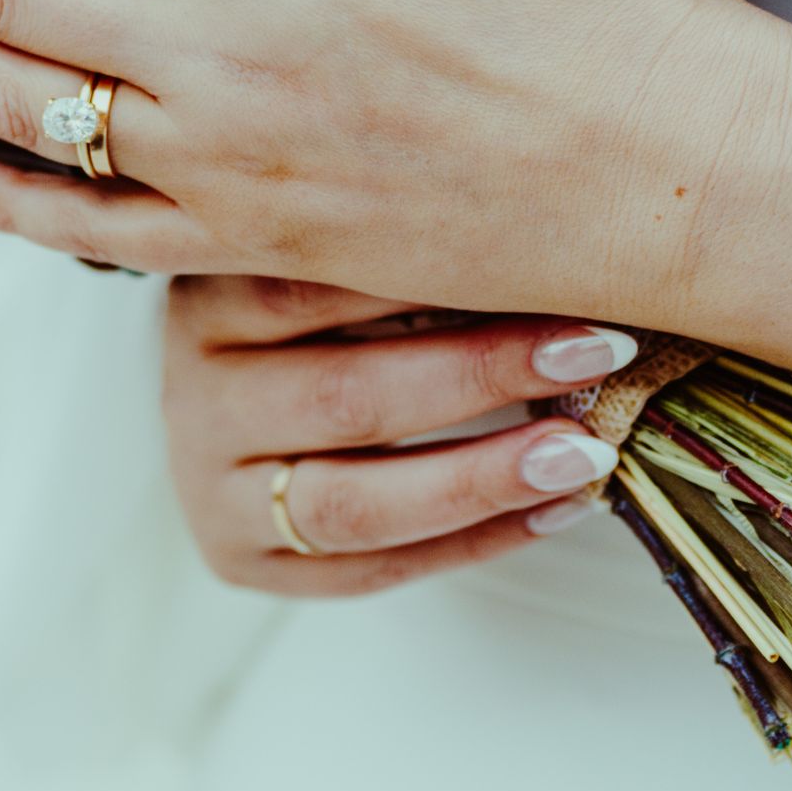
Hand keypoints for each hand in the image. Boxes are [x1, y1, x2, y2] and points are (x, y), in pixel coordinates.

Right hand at [159, 278, 630, 596]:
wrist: (236, 394)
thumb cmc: (317, 306)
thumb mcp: (328, 254)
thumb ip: (404, 241)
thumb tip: (554, 220)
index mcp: (208, 297)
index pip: (317, 285)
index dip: (441, 276)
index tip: (557, 259)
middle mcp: (195, 396)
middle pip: (344, 398)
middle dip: (481, 377)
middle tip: (596, 351)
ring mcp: (211, 490)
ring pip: (352, 504)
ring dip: (481, 478)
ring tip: (583, 453)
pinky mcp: (243, 560)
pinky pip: (369, 571)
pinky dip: (473, 542)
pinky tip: (558, 508)